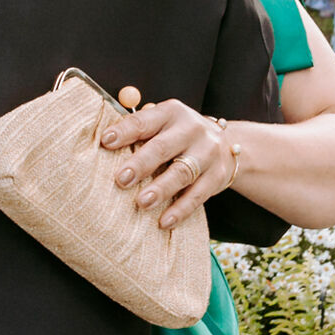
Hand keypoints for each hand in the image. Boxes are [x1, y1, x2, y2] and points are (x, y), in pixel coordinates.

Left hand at [97, 100, 231, 231]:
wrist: (228, 144)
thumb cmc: (179, 135)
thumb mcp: (164, 124)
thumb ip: (140, 130)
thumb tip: (105, 143)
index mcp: (171, 112)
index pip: (144, 121)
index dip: (124, 131)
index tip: (105, 141)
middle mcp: (191, 130)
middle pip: (162, 147)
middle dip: (141, 164)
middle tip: (121, 179)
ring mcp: (207, 153)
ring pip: (182, 173)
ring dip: (161, 189)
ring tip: (142, 202)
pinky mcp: (217, 177)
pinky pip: (198, 195)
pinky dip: (180, 210)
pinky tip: (165, 221)